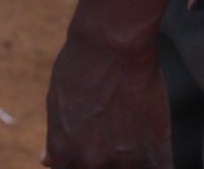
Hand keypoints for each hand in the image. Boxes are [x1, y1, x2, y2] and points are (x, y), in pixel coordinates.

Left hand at [42, 33, 170, 167]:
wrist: (112, 47)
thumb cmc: (79, 68)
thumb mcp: (56, 103)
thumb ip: (56, 139)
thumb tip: (46, 161)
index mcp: (64, 154)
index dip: (81, 165)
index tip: (93, 155)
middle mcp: (92, 164)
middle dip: (106, 162)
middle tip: (113, 135)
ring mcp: (125, 162)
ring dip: (133, 162)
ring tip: (132, 136)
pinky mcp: (157, 155)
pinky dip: (158, 165)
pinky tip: (155, 152)